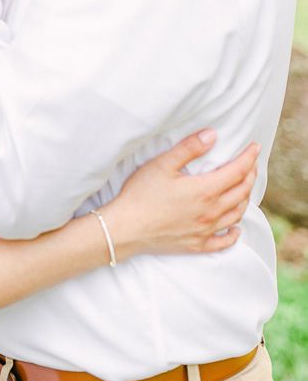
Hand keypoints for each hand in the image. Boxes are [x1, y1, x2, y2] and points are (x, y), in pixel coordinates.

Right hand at [100, 129, 258, 262]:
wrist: (126, 228)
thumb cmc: (141, 193)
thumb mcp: (162, 164)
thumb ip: (189, 148)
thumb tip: (212, 135)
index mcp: (205, 190)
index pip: (237, 171)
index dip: (249, 158)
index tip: (254, 147)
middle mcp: (211, 212)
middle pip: (241, 192)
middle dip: (250, 175)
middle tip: (251, 163)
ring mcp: (205, 231)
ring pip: (236, 214)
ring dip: (245, 199)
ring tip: (245, 187)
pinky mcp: (197, 245)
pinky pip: (224, 242)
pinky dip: (234, 234)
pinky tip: (236, 228)